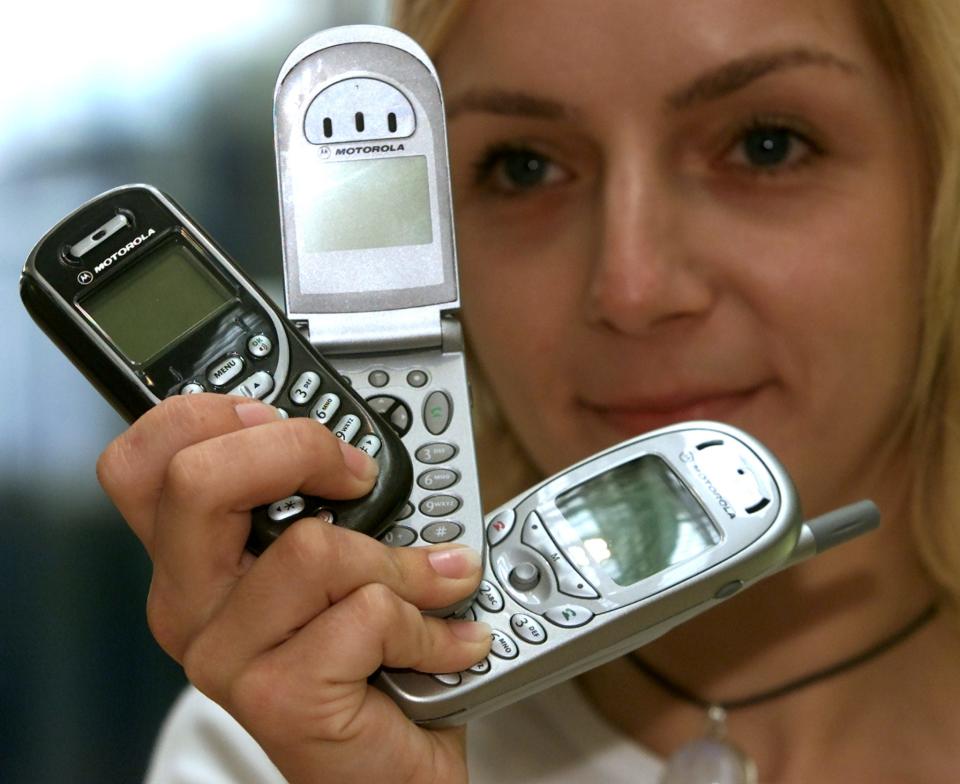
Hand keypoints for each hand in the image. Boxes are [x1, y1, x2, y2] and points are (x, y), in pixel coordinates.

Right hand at [97, 394, 488, 782]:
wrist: (388, 768)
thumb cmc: (365, 656)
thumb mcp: (336, 559)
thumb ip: (324, 498)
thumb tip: (359, 439)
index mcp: (193, 559)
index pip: (144, 460)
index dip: (207, 415)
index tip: (282, 418)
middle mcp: (189, 604)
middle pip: (196, 480)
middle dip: (298, 448)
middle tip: (358, 475)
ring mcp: (224, 654)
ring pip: (313, 548)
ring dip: (401, 562)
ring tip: (434, 586)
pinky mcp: (276, 697)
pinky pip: (367, 614)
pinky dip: (428, 622)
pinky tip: (444, 642)